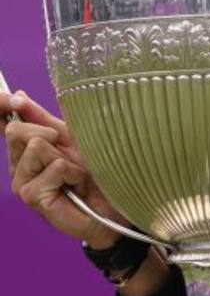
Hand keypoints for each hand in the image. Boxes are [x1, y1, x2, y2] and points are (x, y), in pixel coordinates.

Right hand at [2, 91, 123, 248]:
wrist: (114, 201)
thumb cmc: (95, 171)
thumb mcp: (70, 137)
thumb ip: (42, 118)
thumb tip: (19, 94)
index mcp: (24, 149)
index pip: (2, 124)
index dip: (1, 106)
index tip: (13, 99)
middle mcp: (17, 166)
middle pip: (17, 130)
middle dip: (49, 134)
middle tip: (68, 154)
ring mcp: (22, 183)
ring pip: (36, 145)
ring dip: (65, 157)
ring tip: (74, 173)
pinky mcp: (32, 197)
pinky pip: (53, 166)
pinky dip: (73, 172)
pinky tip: (76, 186)